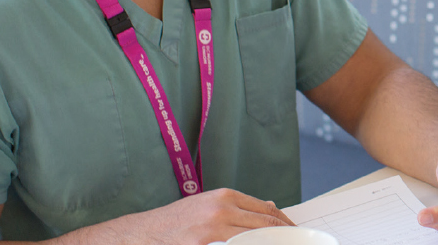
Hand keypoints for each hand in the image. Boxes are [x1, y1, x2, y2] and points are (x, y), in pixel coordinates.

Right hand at [93, 187, 293, 244]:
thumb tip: (272, 209)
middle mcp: (221, 211)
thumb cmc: (175, 222)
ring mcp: (212, 232)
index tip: (295, 233)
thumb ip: (239, 207)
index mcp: (224, 197)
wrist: (142, 235)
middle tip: (295, 244)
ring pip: (255, 240)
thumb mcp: (208, 205)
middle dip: (284, 237)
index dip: (286, 225)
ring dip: (270, 244)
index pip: (268, 211)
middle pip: (266, 226)